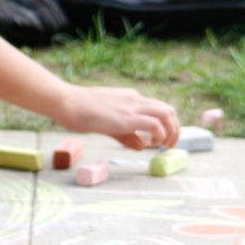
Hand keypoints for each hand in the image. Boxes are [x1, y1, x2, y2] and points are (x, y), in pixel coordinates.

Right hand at [57, 84, 179, 150]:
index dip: (167, 124)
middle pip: (169, 110)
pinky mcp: (128, 117)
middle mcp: (135, 99)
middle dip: (175, 129)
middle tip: (169, 145)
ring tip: (164, 146)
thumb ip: (127, 134)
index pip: (159, 107)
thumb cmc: (81, 111)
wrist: (68, 102)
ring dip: (171, 132)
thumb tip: (142, 146)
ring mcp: (132, 106)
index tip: (163, 140)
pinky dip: (159, 135)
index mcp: (130, 97)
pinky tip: (151, 145)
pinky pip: (155, 124)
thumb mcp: (109, 123)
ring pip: (167, 114)